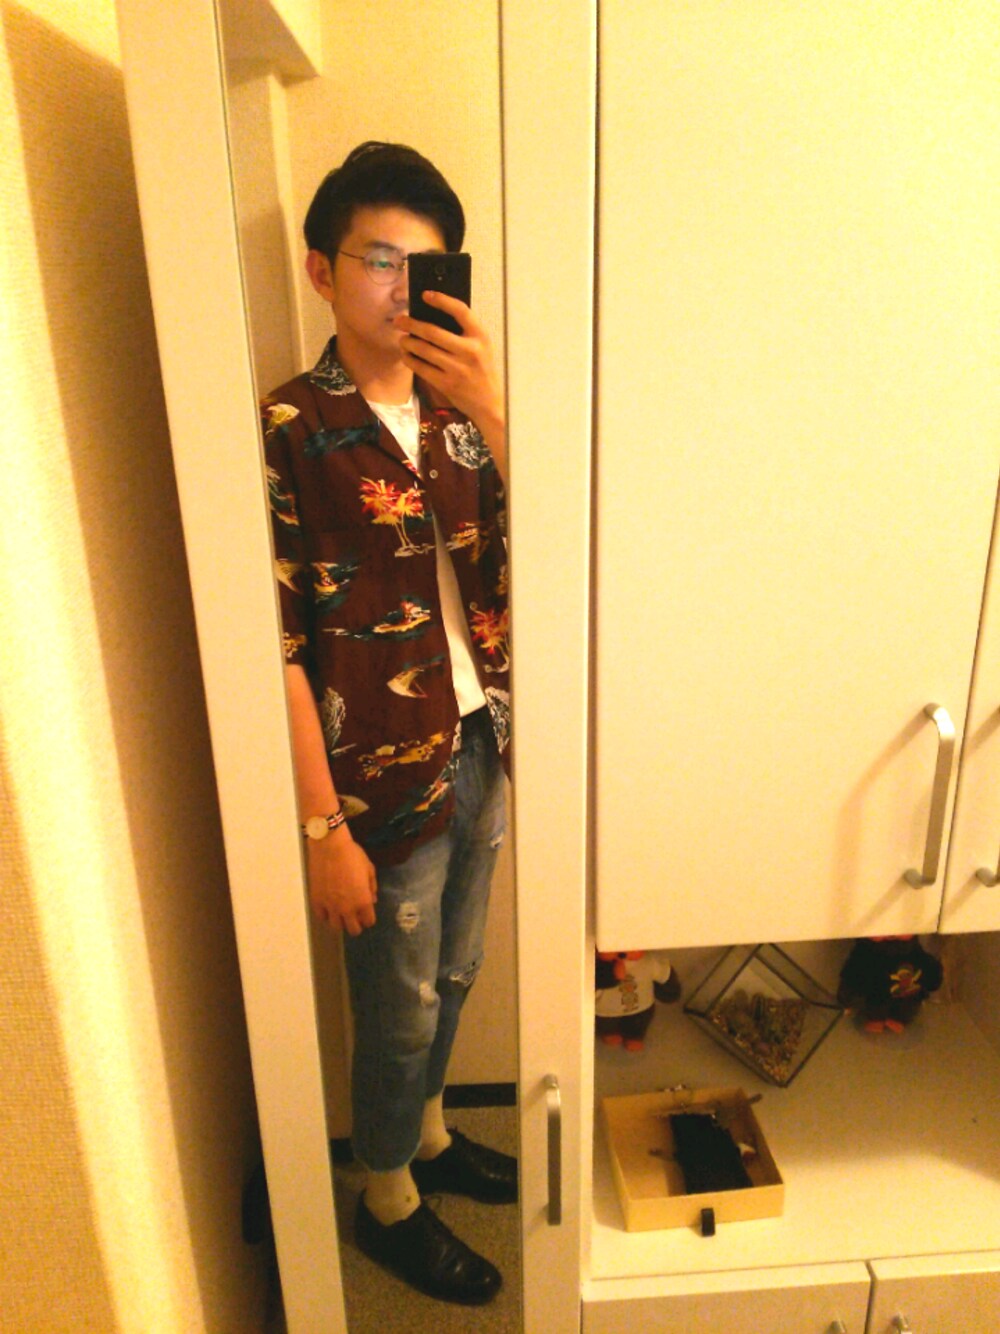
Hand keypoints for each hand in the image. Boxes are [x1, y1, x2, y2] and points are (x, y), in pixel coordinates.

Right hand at [305, 828, 377, 934]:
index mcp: (363, 901)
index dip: (368, 919)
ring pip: (336, 927)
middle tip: (354, 915)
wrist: (329, 847)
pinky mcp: (317, 901)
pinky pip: (322, 917)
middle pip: (353, 930)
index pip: (369, 922)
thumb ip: (372, 887)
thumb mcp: (369, 868)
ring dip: (340, 921)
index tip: (366, 914)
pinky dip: (326, 915)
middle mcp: (347, 909)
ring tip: (340, 912)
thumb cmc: (352, 855)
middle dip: (356, 924)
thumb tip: (372, 900)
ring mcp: (331, 907)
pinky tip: (328, 907)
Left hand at [394, 294, 504, 456]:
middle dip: (411, 324)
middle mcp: (470, 351)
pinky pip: (421, 368)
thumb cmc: (483, 371)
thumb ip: (465, 332)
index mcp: (480, 337)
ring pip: (424, 350)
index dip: (442, 300)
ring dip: (408, 342)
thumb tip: (432, 315)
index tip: (425, 295)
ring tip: (402, 339)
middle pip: (433, 332)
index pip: (461, 311)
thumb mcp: (482, 347)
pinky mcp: (446, 384)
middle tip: (399, 320)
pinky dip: (410, 360)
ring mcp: (457, 369)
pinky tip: (406, 355)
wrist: (489, 404)